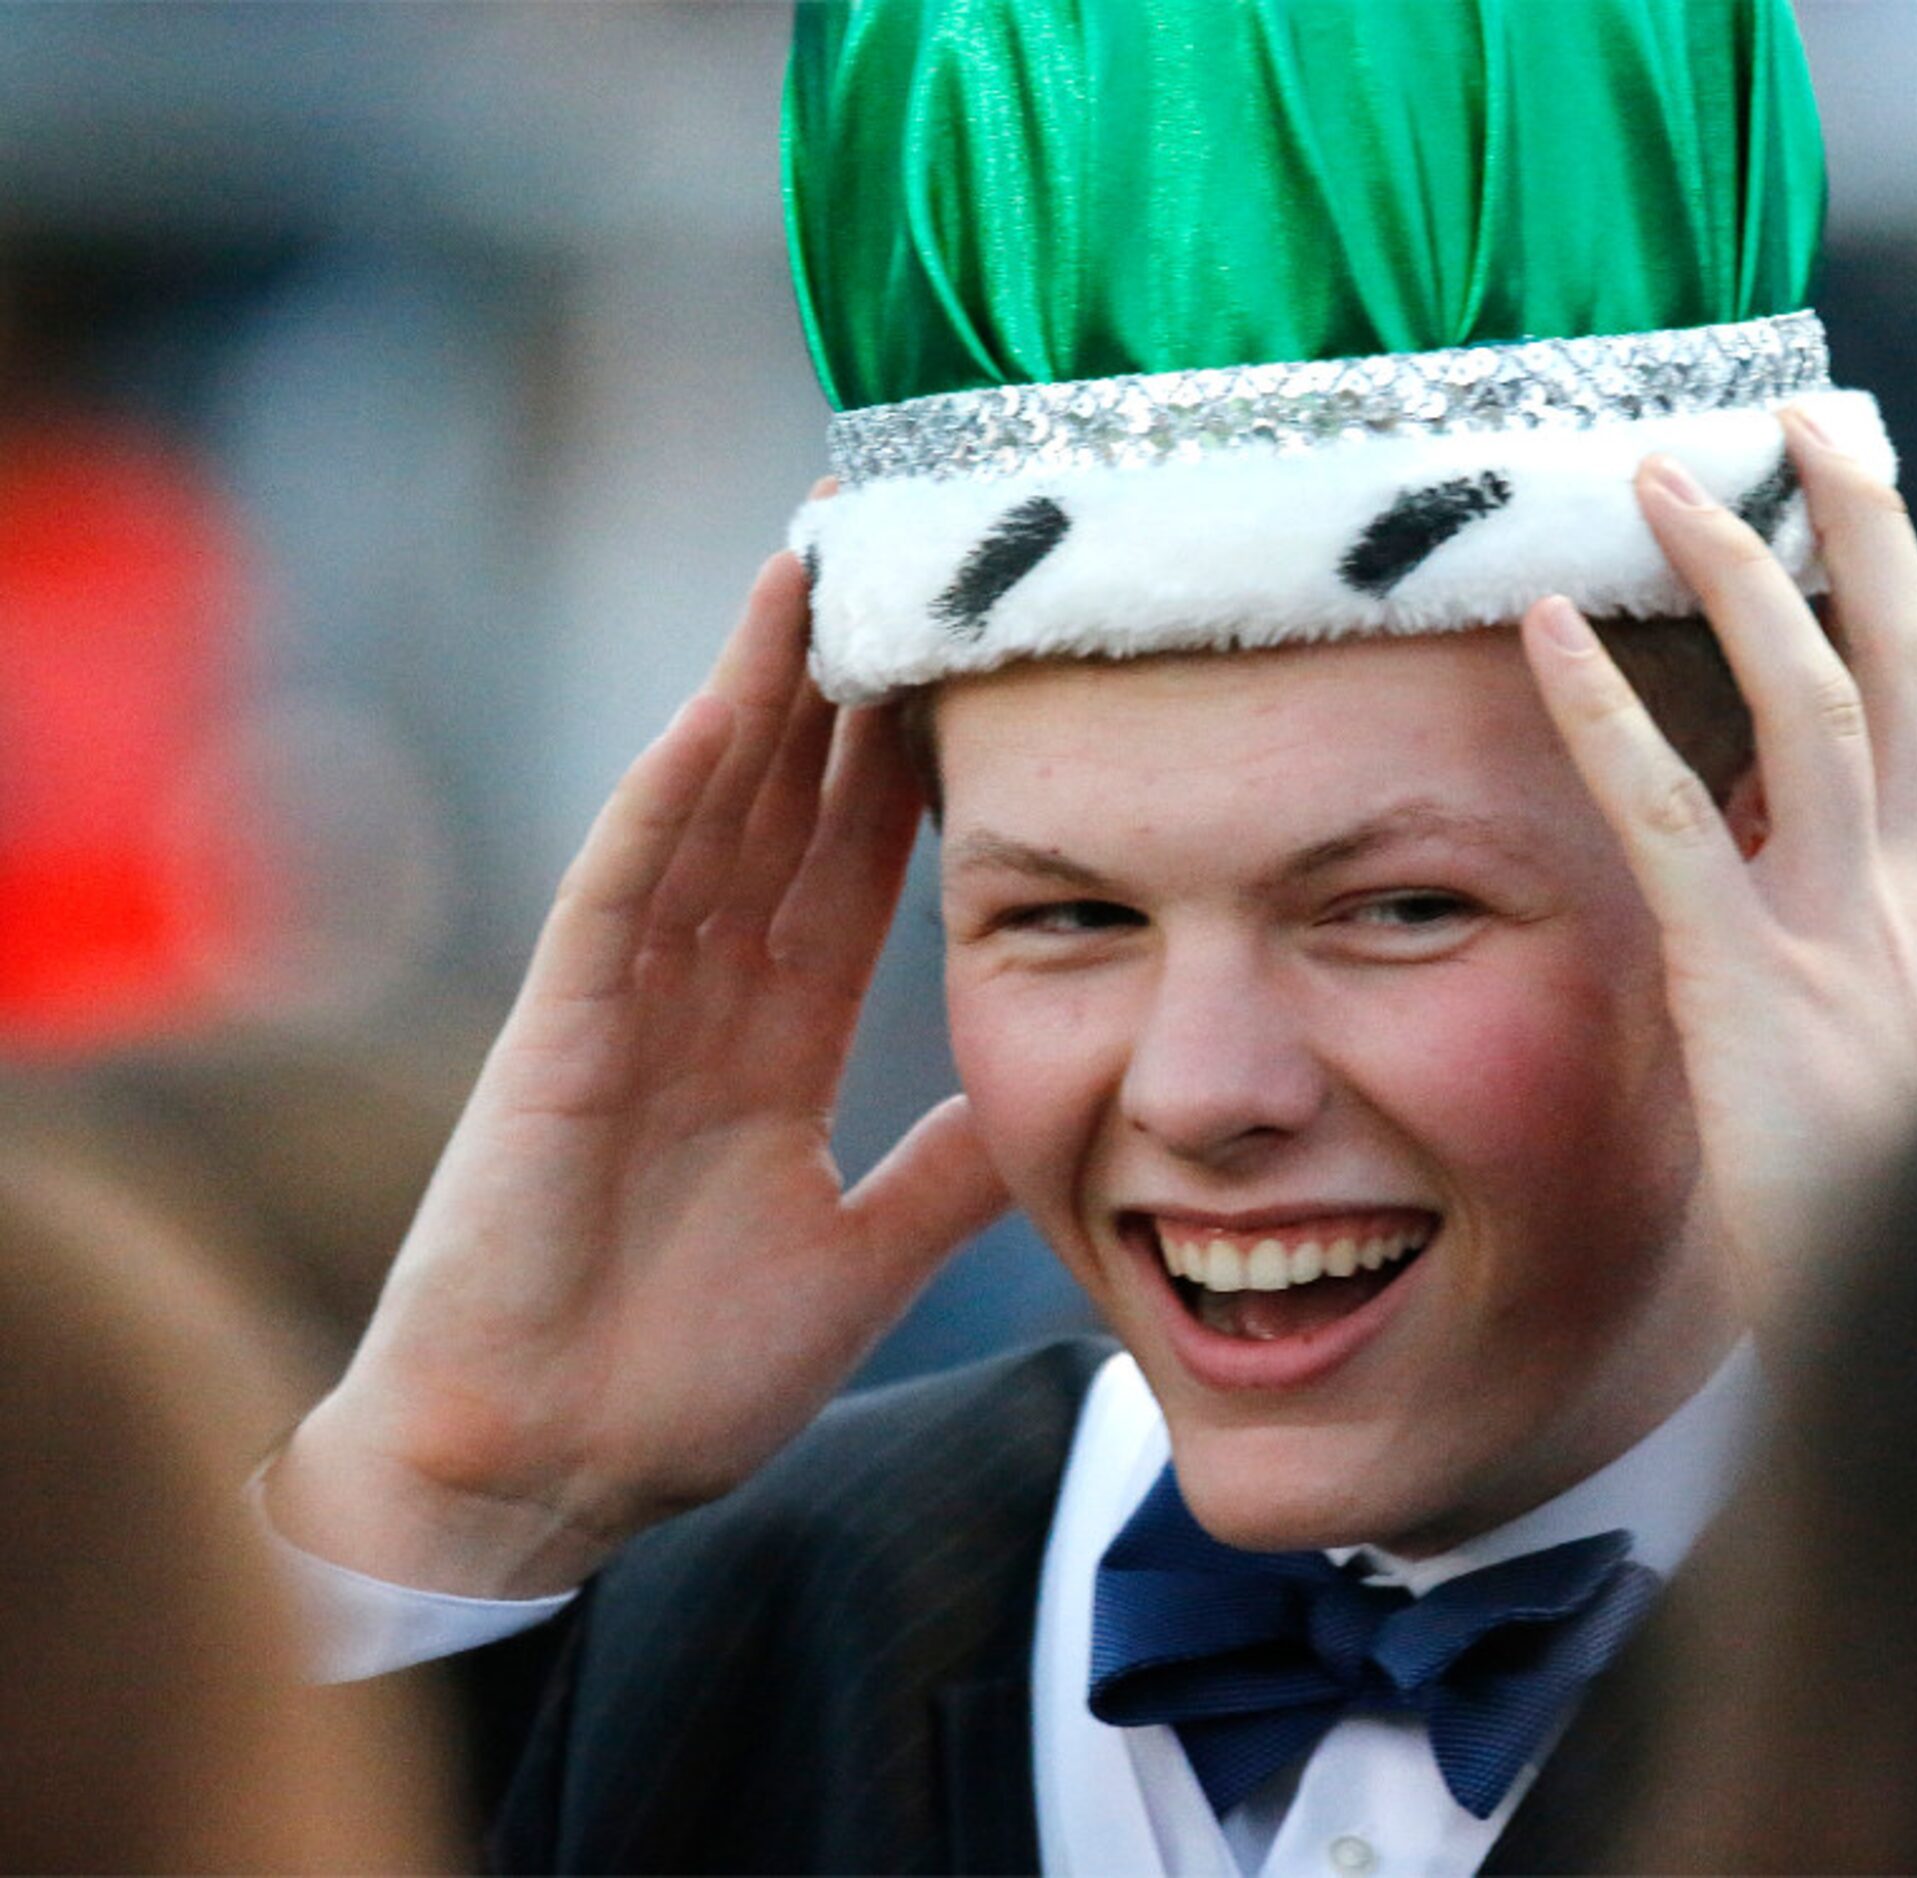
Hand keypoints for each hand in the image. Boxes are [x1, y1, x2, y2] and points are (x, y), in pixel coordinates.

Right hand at [270, 544, 1006, 1595]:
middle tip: (894, 551)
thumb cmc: (679, 1381)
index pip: (851, 874)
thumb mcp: (865, 1255)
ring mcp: (623, 1011)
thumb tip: (1057, 1094)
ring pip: (702, 817)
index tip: (971, 669)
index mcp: (768, 1049)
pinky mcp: (556, 1043)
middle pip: (782, 810)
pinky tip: (713, 710)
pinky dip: (666, 804)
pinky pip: (619, 898)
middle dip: (836, 686)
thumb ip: (949, 1167)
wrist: (548, 1478)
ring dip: (755, 695)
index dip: (904, 770)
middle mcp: (699, 1003)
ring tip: (812, 563)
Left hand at [1518, 407, 1916, 1329]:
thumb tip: (1795, 925)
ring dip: (1737, 575)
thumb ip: (1853, 992)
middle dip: (1860, 530)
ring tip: (1659, 473)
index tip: (1846, 508)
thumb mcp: (1885, 1091)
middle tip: (1810, 415)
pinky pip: (1673, 821)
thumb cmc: (1881, 1242)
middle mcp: (1913, 906)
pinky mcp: (1758, 997)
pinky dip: (1605, 714)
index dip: (1885, 603)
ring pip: (1810, 706)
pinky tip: (1538, 633)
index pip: (1916, 724)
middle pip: (1904, 669)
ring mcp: (1849, 944)